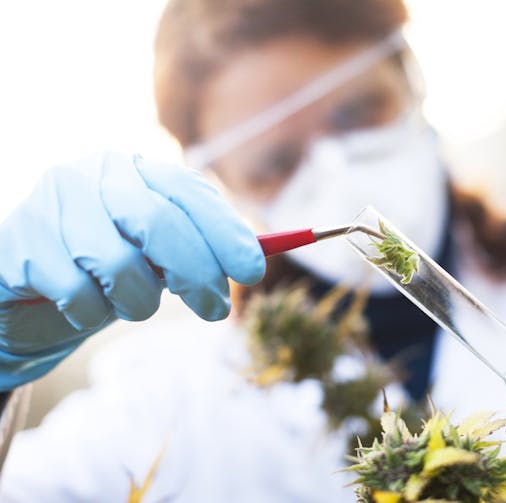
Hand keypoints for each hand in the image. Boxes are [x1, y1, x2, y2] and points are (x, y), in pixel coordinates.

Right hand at [0, 151, 264, 388]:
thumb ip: (199, 248)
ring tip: (131, 305)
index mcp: (135, 169)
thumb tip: (255, 259)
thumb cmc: (109, 269)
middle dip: (198, 274)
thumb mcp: (159, 255)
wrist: (29, 293)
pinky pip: (77, 294)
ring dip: (138, 303)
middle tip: (215, 310)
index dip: (225, 232)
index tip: (253, 271)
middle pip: (159, 223)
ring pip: (119, 266)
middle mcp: (92, 176)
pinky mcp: (19, 245)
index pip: (188, 192)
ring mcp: (50, 206)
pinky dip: (91, 314)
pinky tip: (82, 306)